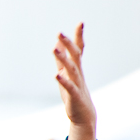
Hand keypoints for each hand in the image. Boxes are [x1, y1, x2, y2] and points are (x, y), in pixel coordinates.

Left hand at [54, 24, 95, 139]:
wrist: (84, 116)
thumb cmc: (74, 94)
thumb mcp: (67, 75)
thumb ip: (62, 61)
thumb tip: (57, 45)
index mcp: (76, 68)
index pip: (78, 50)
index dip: (78, 37)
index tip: (81, 23)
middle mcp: (78, 74)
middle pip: (75, 56)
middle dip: (68, 44)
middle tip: (60, 33)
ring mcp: (77, 84)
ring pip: (71, 69)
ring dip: (63, 59)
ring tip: (54, 48)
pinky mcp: (74, 97)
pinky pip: (69, 87)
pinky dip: (63, 81)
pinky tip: (56, 74)